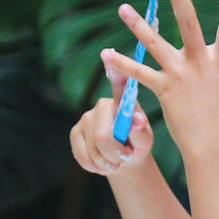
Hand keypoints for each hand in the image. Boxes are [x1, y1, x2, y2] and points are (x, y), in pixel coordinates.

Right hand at [69, 55, 156, 177]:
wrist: (122, 162)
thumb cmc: (137, 146)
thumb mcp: (144, 142)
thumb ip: (142, 133)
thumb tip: (138, 120)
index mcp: (123, 102)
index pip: (118, 84)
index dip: (113, 69)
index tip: (108, 53)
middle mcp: (102, 104)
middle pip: (104, 135)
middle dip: (115, 154)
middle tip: (123, 159)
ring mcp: (86, 117)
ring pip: (94, 149)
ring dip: (106, 162)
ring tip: (116, 161)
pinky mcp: (75, 132)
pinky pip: (82, 155)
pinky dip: (94, 166)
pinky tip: (102, 163)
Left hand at [109, 0, 218, 164]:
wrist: (210, 148)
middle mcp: (199, 63)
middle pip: (189, 26)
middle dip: (180, 0)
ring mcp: (179, 75)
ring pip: (156, 45)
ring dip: (139, 26)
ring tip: (123, 8)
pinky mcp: (163, 89)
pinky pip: (140, 74)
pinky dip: (123, 65)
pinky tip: (106, 54)